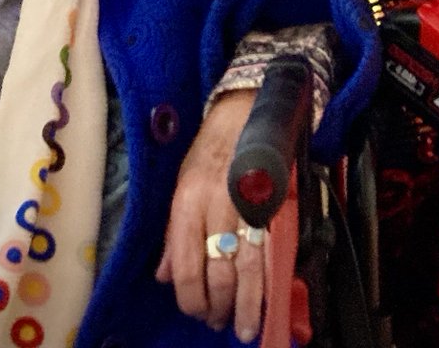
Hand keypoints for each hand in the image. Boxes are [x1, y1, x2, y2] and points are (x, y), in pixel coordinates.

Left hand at [156, 90, 264, 342]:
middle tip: (220, 322)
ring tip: (245, 327)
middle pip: (220, 271)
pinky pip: (273, 251)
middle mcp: (217, 205)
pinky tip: (269, 300)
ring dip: (248, 304)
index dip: (192, 298)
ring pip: (249, 267)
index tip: (196, 313)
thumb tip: (165, 276)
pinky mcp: (273, 203)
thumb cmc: (208, 149)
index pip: (188, 265)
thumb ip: (175, 233)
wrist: (245, 111)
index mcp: (189, 201)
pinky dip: (271, 281)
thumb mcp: (181, 184)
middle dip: (220, 306)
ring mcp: (248, 205)